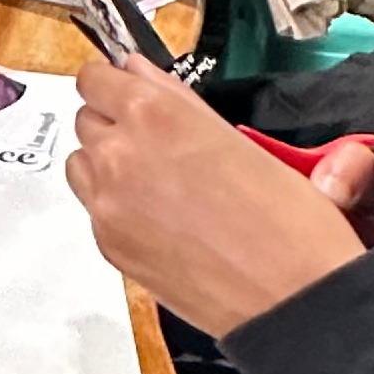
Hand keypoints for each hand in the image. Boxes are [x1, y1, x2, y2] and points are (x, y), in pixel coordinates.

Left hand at [63, 54, 372, 338]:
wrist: (292, 298)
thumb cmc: (286, 224)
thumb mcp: (238, 137)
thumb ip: (177, 101)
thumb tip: (144, 76)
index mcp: (154, 114)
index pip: (95, 77)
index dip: (112, 83)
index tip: (124, 89)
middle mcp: (120, 155)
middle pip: (86, 119)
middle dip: (114, 124)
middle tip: (153, 141)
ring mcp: (108, 203)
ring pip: (81, 164)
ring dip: (106, 164)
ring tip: (154, 180)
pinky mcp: (108, 244)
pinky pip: (93, 209)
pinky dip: (114, 207)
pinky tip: (157, 217)